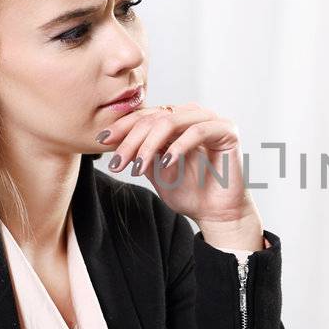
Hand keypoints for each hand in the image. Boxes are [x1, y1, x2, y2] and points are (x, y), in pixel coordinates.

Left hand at [98, 103, 262, 248]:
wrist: (217, 214)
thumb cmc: (190, 192)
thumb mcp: (155, 169)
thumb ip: (140, 151)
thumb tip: (111, 139)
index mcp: (177, 119)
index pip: (146, 115)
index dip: (123, 127)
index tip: (102, 141)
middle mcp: (194, 114)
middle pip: (155, 117)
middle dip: (131, 141)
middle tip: (117, 163)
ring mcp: (211, 119)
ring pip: (171, 121)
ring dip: (149, 145)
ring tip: (137, 168)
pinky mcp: (227, 130)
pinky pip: (198, 132)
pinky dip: (178, 147)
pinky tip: (166, 163)